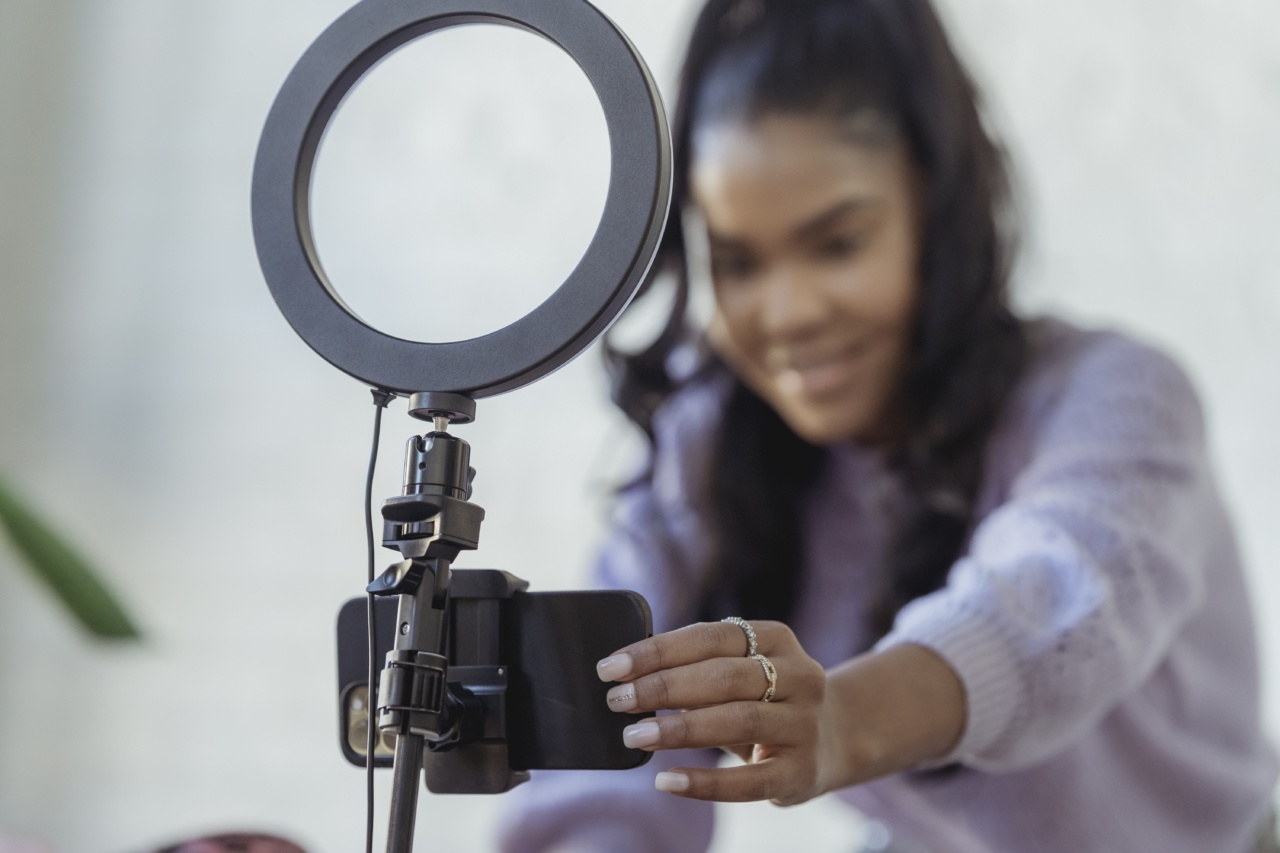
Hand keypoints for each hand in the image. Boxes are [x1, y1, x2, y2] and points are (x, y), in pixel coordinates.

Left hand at [595, 619, 832, 805]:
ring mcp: (805, 724)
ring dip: (678, 728)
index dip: (657, 651)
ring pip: (737, 720)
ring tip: (634, 736)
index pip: (710, 637)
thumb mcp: (741, 671)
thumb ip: (697, 667)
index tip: (611, 667)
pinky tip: (667, 781)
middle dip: (662, 687)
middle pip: (723, 676)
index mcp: (777, 639)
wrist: (831, 739)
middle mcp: (800, 675)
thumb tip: (627, 675)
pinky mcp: (802, 771)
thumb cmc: (763, 699)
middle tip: (617, 701)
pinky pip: (749, 780)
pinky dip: (704, 782)